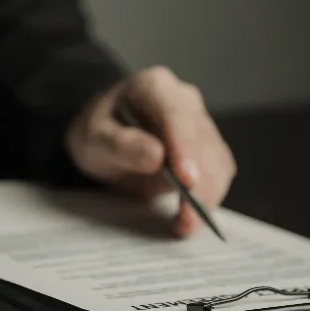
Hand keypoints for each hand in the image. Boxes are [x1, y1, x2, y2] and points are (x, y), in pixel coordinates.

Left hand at [65, 66, 236, 236]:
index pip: (176, 113)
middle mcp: (184, 100)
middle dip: (199, 182)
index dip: (185, 147)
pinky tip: (189, 217)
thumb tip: (156, 156)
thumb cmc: (97, 132)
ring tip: (185, 224)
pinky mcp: (207, 150)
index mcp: (153, 86)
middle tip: (186, 217)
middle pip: (202, 140)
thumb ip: (119, 144)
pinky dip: (207, 198)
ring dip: (207, 195)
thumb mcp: (92, 138)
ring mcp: (199, 125)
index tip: (186, 179)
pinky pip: (217, 174)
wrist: (103, 139)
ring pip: (217, 159)